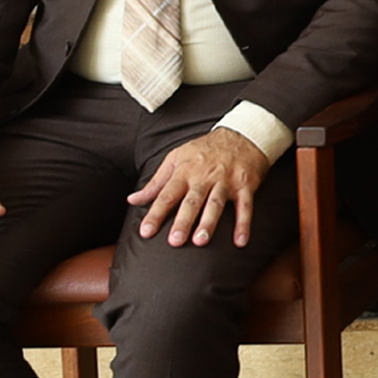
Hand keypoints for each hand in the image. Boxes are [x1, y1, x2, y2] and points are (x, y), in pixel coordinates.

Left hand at [128, 124, 272, 246]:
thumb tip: (133, 200)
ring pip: (216, 204)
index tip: (146, 232)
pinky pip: (245, 207)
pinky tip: (240, 242)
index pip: (166, 195)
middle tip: (175, 241)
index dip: (156, 214)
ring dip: (209, 223)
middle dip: (183, 221)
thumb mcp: (176, 159)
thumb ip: (156, 182)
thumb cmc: (205, 150)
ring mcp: (226, 181)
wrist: (242, 135)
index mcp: (184, 171)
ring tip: (201, 242)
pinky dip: (244, 224)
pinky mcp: (245, 185)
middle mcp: (204, 177)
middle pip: (192, 201)